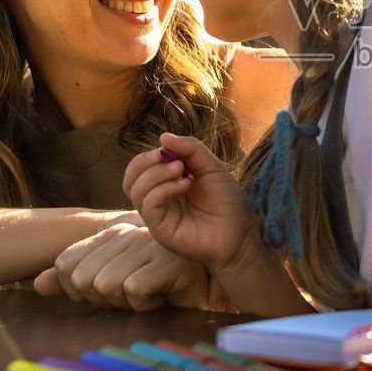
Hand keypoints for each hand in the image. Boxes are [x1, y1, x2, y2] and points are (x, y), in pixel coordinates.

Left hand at [34, 222, 212, 310]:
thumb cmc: (155, 287)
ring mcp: (148, 244)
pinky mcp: (167, 261)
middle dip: (102, 300)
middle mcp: (127, 232)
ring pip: (106, 285)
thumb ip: (73, 281)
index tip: (109, 292)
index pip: (66, 264)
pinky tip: (161, 297)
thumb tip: (37, 284)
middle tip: (131, 296)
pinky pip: (133, 291)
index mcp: (110, 233)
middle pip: (83, 279)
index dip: (79, 291)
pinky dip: (145, 305)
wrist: (205, 292)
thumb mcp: (111, 283)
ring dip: (125, 304)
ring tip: (148, 295)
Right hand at [123, 133, 259, 275]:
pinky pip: (148, 205)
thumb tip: (163, 136)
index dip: (152, 154)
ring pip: (135, 189)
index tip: (177, 151)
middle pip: (130, 178)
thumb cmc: (227, 201)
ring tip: (181, 169)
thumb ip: (190, 149)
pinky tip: (185, 184)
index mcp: (165, 185)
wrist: (241, 233)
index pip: (141, 166)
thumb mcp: (210, 167)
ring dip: (156, 173)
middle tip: (167, 156)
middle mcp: (157, 201)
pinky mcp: (160, 230)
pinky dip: (163, 188)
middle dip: (144, 161)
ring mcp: (157, 216)